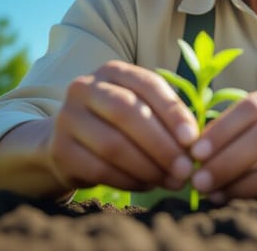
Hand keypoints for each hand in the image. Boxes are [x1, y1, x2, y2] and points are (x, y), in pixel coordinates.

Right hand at [47, 61, 198, 192]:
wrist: (67, 143)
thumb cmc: (117, 125)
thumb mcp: (140, 110)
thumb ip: (166, 119)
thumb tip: (196, 144)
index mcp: (112, 71)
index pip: (148, 85)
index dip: (173, 112)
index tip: (194, 140)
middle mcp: (85, 87)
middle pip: (128, 113)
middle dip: (162, 145)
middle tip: (186, 169)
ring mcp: (67, 118)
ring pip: (113, 145)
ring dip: (149, 167)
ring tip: (172, 181)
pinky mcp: (60, 150)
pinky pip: (100, 169)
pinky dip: (130, 181)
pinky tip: (148, 185)